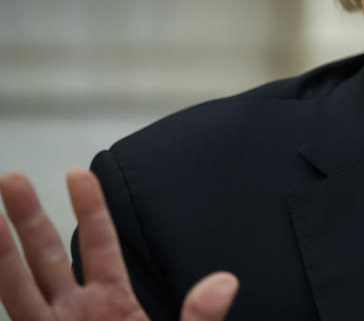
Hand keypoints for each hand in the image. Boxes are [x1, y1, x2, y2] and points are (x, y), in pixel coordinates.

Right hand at [0, 169, 237, 320]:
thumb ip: (201, 319)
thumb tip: (225, 280)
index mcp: (112, 305)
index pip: (99, 246)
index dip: (90, 210)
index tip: (78, 173)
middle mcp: (73, 318)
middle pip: (46, 257)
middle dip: (28, 219)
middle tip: (11, 177)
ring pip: (17, 290)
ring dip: (0, 254)